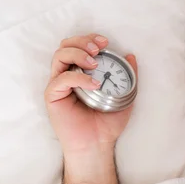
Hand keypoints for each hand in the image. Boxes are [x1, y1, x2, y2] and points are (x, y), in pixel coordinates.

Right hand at [44, 33, 138, 154]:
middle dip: (81, 41)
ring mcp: (58, 84)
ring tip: (94, 63)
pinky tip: (93, 83)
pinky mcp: (52, 95)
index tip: (105, 42)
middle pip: (65, 46)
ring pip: (59, 56)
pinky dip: (78, 77)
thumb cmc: (107, 123)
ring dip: (77, 53)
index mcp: (81, 72)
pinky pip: (61, 79)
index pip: (79, 47)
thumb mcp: (125, 96)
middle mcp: (67, 75)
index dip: (89, 39)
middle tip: (98, 48)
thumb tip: (131, 56)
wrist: (98, 144)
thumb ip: (129, 77)